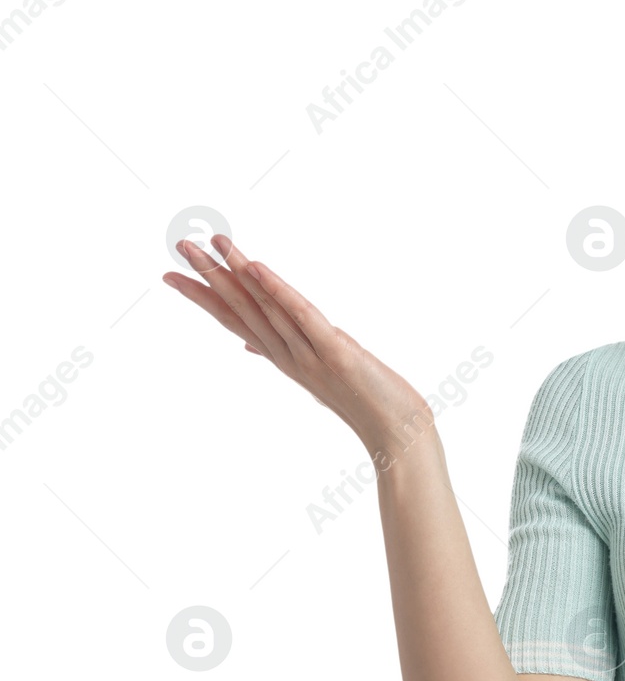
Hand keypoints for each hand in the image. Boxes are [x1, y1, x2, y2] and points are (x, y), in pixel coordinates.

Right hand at [163, 234, 434, 461]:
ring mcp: (310, 356)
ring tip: (212, 244)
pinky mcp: (336, 353)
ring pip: (265, 309)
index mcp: (285, 358)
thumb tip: (250, 346)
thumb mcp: (319, 374)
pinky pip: (304, 318)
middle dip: (210, 278)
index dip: (204, 298)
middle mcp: (290, 357)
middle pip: (242, 311)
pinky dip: (279, 293)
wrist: (398, 435)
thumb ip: (286, 354)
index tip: (171, 275)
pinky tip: (258, 269)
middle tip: (179, 246)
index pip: (236, 321)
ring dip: (237, 274)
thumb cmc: (364, 403)